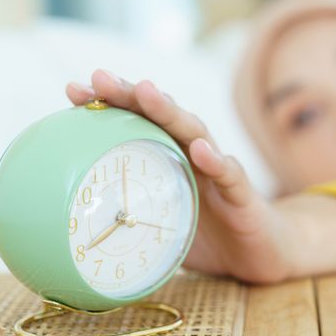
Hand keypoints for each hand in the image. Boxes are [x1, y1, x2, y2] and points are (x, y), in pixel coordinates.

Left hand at [67, 72, 309, 282]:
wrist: (264, 257)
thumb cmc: (208, 239)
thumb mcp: (158, 228)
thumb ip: (126, 221)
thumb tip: (71, 228)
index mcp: (172, 161)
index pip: (140, 124)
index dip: (110, 105)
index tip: (74, 90)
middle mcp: (195, 157)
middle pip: (164, 118)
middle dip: (132, 95)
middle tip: (101, 78)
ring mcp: (221, 173)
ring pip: (196, 134)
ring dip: (171, 113)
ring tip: (146, 93)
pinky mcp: (244, 197)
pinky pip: (232, 175)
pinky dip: (217, 161)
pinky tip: (202, 150)